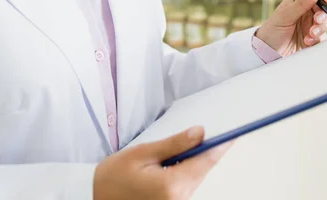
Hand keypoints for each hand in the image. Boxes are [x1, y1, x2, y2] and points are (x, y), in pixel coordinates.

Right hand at [94, 127, 231, 199]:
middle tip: (203, 132)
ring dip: (193, 162)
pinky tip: (175, 162)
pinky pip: (186, 186)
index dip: (221, 145)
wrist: (94, 198)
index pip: (206, 161)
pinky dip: (185, 172)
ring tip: (179, 148)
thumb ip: (174, 144)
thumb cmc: (113, 177)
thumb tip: (200, 133)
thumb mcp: (143, 153)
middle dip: (204, 151)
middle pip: (202, 170)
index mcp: (171, 186)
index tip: (233, 133)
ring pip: (195, 178)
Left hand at [255, 0, 326, 56]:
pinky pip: (323, 36)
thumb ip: (301, 3)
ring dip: (320, 28)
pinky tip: (307, 41)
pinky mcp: (315, 38)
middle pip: (326, 7)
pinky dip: (317, 39)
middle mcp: (308, 10)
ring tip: (310, 34)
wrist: (268, 52)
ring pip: (326, 22)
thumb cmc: (272, 30)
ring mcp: (312, 24)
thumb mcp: (284, 16)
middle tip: (317, 20)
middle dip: (323, 14)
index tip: (326, 0)